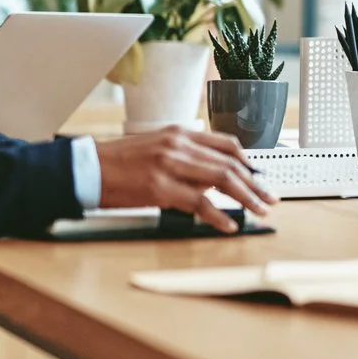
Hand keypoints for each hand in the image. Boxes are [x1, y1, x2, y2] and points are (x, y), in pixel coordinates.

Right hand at [96, 128, 275, 231]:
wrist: (87, 168)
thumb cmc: (119, 162)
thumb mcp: (157, 146)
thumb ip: (185, 156)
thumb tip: (213, 178)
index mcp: (180, 133)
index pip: (227, 144)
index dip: (249, 162)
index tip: (262, 176)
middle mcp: (179, 145)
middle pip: (230, 164)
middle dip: (255, 184)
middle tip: (270, 198)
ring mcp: (170, 166)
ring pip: (221, 181)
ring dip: (246, 198)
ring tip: (259, 211)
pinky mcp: (160, 189)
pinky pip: (199, 203)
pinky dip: (219, 216)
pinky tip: (229, 225)